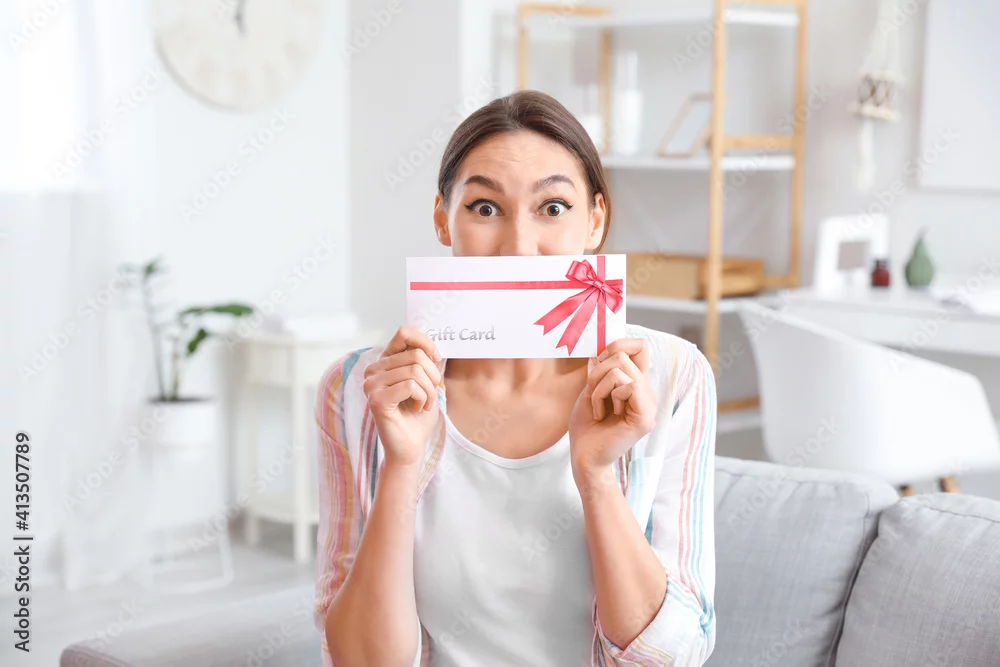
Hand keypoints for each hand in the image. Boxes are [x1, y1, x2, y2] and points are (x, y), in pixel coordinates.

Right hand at [362, 326, 442, 467]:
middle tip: (429, 395)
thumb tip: (436, 344)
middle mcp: (373, 370)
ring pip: (415, 370)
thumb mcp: (427, 381)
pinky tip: (417, 409)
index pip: (404, 333)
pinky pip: (411, 385)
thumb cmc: (418, 415)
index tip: (436, 361)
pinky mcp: (377, 399)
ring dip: (429, 391)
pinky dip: (423, 398)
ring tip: (424, 404)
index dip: (426, 343)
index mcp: (384, 362)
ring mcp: (371, 385)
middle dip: (432, 376)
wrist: (411, 446)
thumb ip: (428, 360)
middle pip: (415, 354)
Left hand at [568, 338, 656, 486]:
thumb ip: (601, 369)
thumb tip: (602, 348)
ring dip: (599, 387)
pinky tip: (603, 415)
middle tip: (592, 394)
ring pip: (621, 369)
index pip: (640, 346)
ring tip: (598, 408)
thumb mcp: (591, 389)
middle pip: (624, 354)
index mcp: (637, 384)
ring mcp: (649, 405)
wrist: (584, 457)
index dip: (620, 343)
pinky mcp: (645, 417)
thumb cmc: (586, 426)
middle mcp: (647, 392)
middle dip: (598, 371)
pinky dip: (606, 397)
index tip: (598, 361)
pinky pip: (628, 386)